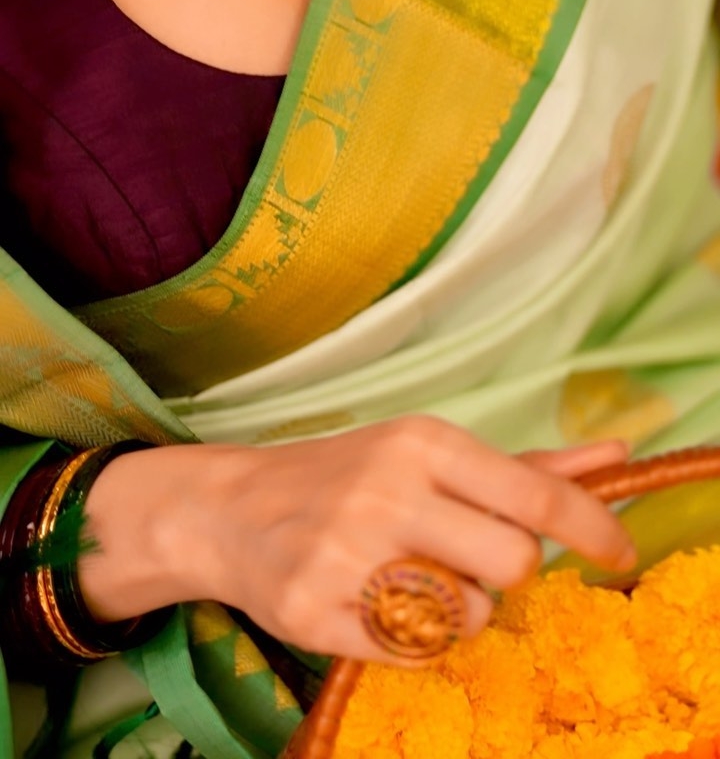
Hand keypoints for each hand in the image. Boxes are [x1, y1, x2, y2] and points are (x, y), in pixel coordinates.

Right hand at [78, 419, 634, 661]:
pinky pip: (415, 654)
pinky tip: (381, 604)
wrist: (232, 508)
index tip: (622, 553)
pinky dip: (415, 640)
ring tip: (416, 580)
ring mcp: (346, 555)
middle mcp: (384, 490)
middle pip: (512, 564)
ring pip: (467, 617)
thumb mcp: (428, 452)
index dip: (592, 527)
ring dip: (460, 610)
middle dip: (508, 573)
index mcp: (420, 441)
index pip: (532, 490)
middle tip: (472, 559)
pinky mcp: (315, 614)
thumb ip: (525, 464)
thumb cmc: (347, 474)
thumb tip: (616, 456)